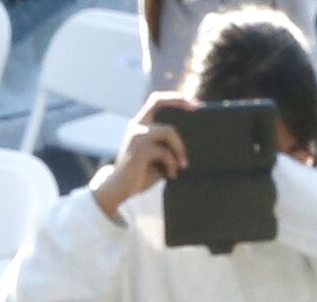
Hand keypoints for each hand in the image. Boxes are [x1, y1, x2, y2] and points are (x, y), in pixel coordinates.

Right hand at [95, 98, 194, 213]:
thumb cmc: (141, 173)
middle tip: (196, 111)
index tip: (193, 103)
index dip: (174, 98)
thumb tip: (191, 142)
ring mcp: (137, 135)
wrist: (120, 188)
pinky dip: (172, 164)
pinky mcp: (139, 150)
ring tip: (183, 165)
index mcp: (141, 124)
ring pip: (168, 130)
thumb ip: (167, 146)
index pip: (156, 101)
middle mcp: (137, 125)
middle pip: (158, 101)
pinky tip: (172, 174)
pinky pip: (164, 152)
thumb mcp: (156, 156)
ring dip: (180, 149)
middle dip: (178, 102)